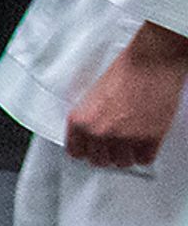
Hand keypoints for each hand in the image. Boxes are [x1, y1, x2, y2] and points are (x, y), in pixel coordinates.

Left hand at [64, 23, 186, 170]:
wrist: (150, 63)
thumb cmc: (124, 72)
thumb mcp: (92, 96)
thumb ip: (89, 119)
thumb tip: (91, 137)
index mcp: (79, 121)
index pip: (75, 151)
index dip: (86, 150)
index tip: (92, 149)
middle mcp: (98, 133)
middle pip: (98, 160)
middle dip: (107, 153)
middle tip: (115, 144)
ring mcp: (123, 138)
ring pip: (122, 162)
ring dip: (127, 154)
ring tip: (132, 142)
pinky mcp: (148, 140)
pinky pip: (144, 160)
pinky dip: (145, 153)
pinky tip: (145, 143)